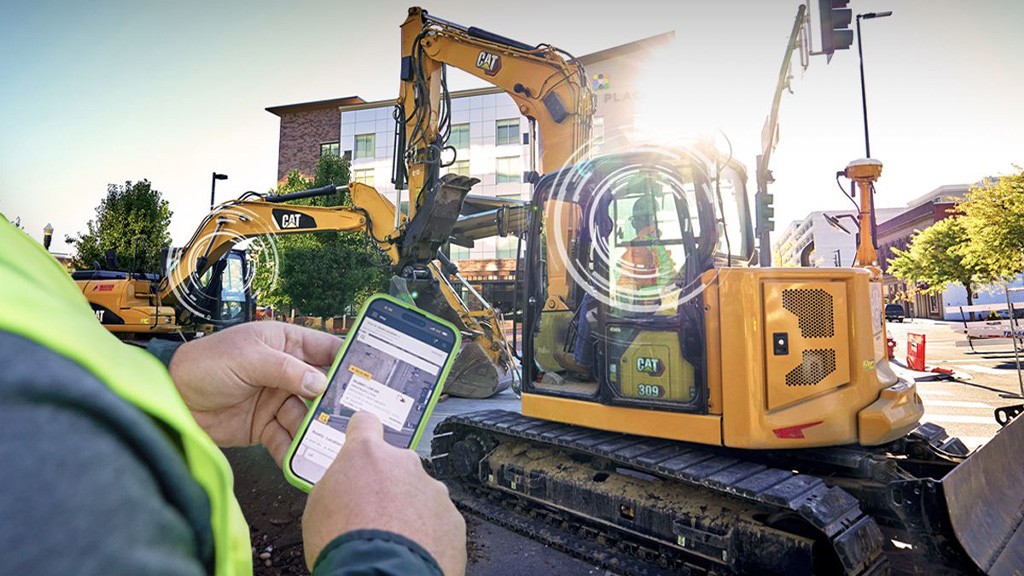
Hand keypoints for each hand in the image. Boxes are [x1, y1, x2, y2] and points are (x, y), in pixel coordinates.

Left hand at [168, 321, 340, 464]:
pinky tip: (304, 459)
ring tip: (331, 443)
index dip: (349, 360)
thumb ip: (287, 370)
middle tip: (356, 416)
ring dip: (317, 429)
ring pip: (308, 415)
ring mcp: (277, 400)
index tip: (371, 375)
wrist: (172, 398)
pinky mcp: (265, 426)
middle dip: (337, 402)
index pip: (326, 349)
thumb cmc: (205, 364)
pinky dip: (296, 449)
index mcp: (285, 343)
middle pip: (323, 387)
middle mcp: (287, 371)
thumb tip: (322, 384)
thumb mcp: (249, 358)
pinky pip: (287, 438)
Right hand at [303, 412, 465, 574]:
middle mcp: (404, 464)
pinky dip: (427, 532)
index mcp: (366, 455)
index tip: (363, 436)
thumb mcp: (317, 506)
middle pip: (396, 466)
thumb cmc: (343, 545)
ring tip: (392, 539)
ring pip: (419, 494)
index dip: (362, 431)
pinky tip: (411, 550)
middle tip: (372, 513)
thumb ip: (336, 482)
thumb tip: (342, 484)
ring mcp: (432, 490)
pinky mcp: (452, 518)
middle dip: (387, 485)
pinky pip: (438, 520)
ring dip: (409, 510)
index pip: (365, 424)